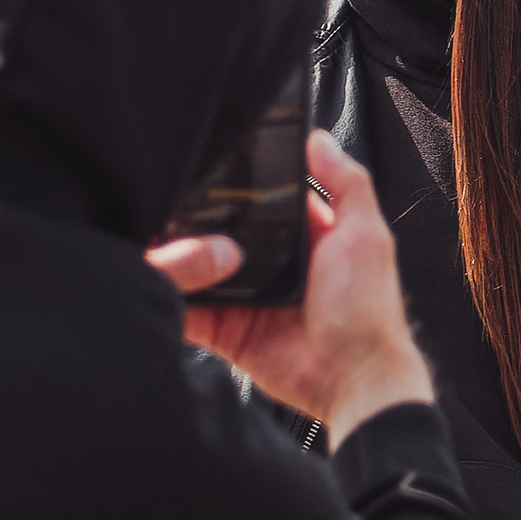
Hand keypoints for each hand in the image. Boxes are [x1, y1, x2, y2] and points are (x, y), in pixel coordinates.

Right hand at [147, 131, 433, 446]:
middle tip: (169, 199)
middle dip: (199, 217)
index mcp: (308, 237)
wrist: (352, 379)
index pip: (267, 198)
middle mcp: (275, 264)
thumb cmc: (368, 312)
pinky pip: (191, 311)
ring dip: (182, 254)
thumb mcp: (366, 235)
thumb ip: (347, 184)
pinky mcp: (228, 330)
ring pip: (202, 267)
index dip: (243, 181)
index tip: (214, 161)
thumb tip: (320, 140)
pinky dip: (173, 296)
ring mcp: (248, 297)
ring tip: (152, 233)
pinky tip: (155, 277)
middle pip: (226, 231)